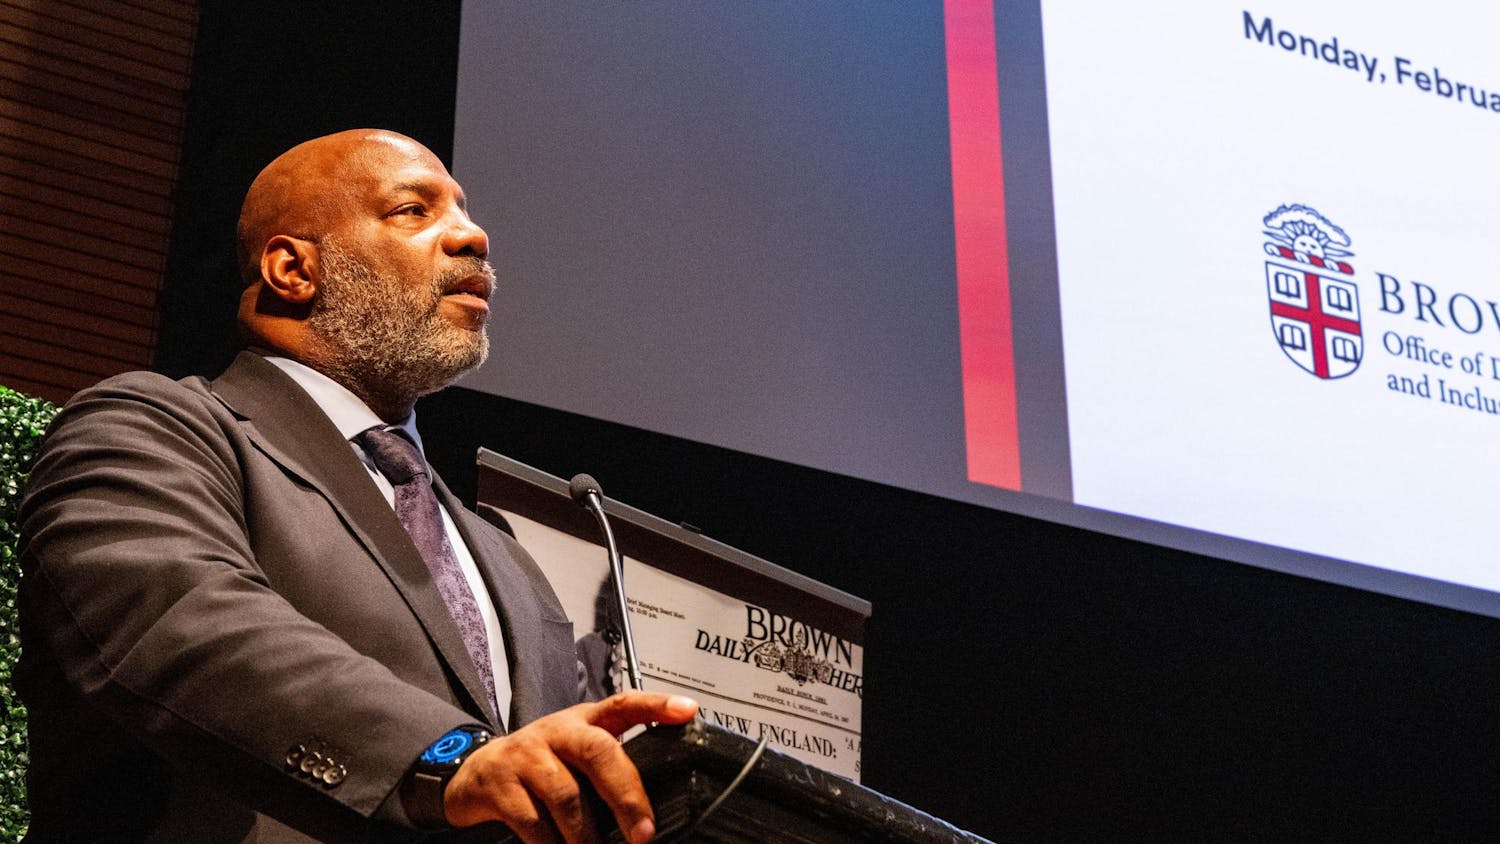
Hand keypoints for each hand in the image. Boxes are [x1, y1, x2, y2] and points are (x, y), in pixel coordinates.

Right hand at [443, 691, 697, 843]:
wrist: (472, 773)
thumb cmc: (537, 766)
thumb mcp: (572, 755)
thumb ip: (607, 767)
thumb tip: (648, 811)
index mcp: (583, 722)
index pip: (625, 703)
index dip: (656, 705)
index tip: (687, 711)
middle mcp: (557, 731)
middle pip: (599, 751)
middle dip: (626, 795)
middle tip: (643, 833)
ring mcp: (526, 754)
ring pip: (567, 795)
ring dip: (587, 835)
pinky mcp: (500, 784)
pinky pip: (533, 821)